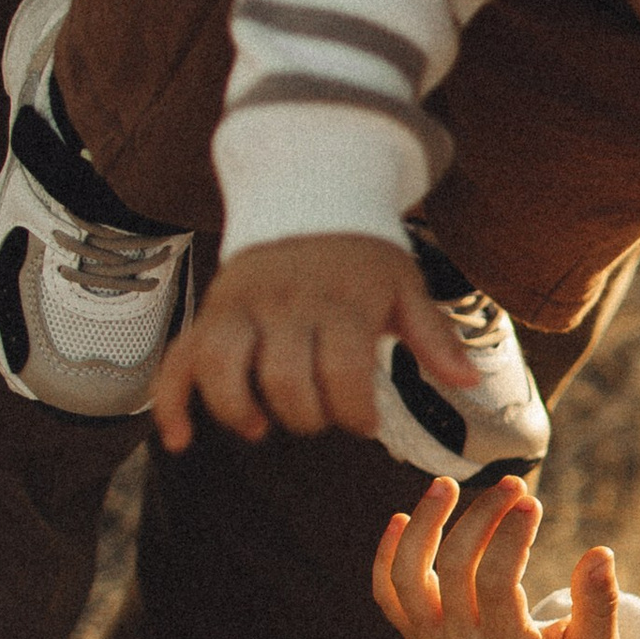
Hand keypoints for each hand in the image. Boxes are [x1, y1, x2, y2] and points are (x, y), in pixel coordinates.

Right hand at [153, 233, 470, 450]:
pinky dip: (171, 401)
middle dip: (305, 416)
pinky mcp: (210, 312)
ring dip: (238, 410)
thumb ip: (432, 336)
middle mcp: (285, 303)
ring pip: (221, 366)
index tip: (365, 422)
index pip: (343, 372)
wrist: (308, 198)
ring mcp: (240, 307)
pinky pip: (177, 358)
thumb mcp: (404, 286)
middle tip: (320, 415)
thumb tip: (468, 379)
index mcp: (339, 301)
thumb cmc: (363, 257)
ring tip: (259, 427)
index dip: (355, 412)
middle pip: (283, 379)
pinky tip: (178, 440)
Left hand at [372, 474, 619, 638]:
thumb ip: (599, 606)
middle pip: (454, 569)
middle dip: (481, 517)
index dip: (511, 536)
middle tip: (512, 484)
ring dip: (422, 526)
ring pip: (406, 577)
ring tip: (446, 484)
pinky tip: (401, 516)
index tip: (531, 501)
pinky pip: (386, 594)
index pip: (496, 583)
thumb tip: (600, 553)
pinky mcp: (418, 636)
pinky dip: (386, 555)